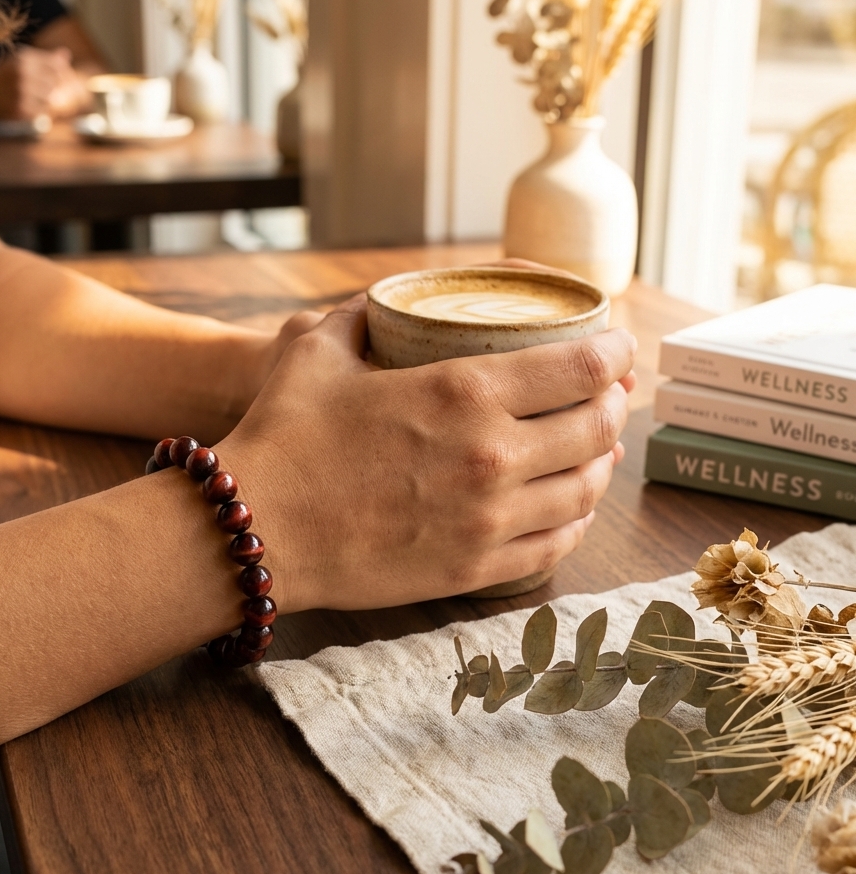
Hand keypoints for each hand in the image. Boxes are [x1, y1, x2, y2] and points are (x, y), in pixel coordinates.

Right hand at [0, 46, 74, 120]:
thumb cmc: (2, 78)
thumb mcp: (19, 62)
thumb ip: (44, 59)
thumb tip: (67, 54)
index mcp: (23, 59)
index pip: (57, 67)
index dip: (58, 74)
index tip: (47, 79)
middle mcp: (23, 73)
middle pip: (55, 84)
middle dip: (47, 88)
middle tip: (30, 89)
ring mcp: (23, 92)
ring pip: (50, 100)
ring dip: (42, 102)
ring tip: (24, 98)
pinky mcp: (21, 110)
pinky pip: (42, 113)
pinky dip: (35, 112)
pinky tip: (22, 107)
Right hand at [216, 296, 635, 611]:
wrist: (257, 531)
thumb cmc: (283, 438)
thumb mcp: (316, 353)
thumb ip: (357, 318)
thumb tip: (377, 305)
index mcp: (465, 393)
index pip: (583, 368)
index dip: (615, 351)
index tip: (617, 345)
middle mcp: (494, 456)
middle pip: (598, 428)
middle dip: (614, 404)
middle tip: (607, 394)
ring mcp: (490, 520)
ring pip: (586, 489)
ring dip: (601, 462)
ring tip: (593, 449)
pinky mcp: (475, 568)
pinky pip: (557, 545)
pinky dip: (576, 519)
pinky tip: (569, 505)